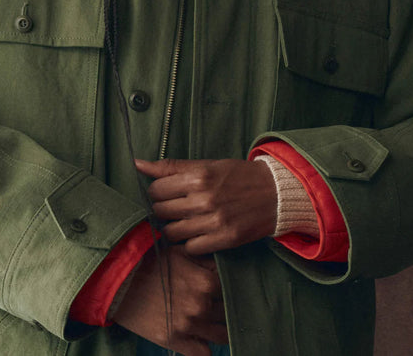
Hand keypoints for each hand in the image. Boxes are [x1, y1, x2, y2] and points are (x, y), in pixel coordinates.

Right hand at [112, 244, 227, 355]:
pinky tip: (200, 339)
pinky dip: (205, 348)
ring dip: (218, 328)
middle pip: (229, 312)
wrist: (120, 280)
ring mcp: (189, 325)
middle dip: (225, 307)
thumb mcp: (181, 253)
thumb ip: (207, 261)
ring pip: (222, 335)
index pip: (233, 289)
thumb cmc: (151, 262)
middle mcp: (201, 305)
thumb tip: (227, 266)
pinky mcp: (175, 341)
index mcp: (206, 281)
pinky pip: (203, 355)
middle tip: (217, 302)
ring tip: (211, 321)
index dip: (231, 287)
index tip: (226, 287)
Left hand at [136, 158, 276, 255]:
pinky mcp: (224, 239)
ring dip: (174, 228)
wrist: (274, 193)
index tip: (167, 193)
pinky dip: (191, 242)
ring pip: (172, 233)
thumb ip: (171, 167)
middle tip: (175, 207)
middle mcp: (204, 199)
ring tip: (186, 220)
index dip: (158, 192)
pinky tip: (199, 232)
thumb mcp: (206, 165)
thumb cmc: (237, 176)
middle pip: (161, 212)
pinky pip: (190, 247)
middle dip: (163, 210)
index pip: (156, 190)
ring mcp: (214, 221)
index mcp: (198, 176)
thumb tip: (138, 164)